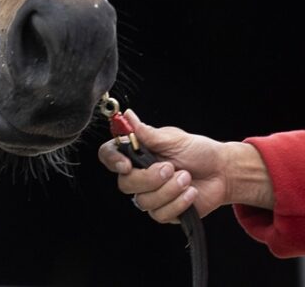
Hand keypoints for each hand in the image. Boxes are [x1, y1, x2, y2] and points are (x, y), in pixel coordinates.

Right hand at [98, 110, 272, 224]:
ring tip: (187, 178)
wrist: (222, 172)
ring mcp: (150, 194)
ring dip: (169, 190)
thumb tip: (127, 116)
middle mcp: (139, 174)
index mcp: (136, 153)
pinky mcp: (164, 211)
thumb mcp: (173, 138)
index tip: (125, 164)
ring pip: (144, 201)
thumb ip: (147, 133)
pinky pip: (161, 214)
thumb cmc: (198, 151)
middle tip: (171, 168)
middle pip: (125, 183)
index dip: (112, 160)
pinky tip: (191, 193)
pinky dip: (178, 203)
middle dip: (149, 178)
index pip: (109, 156)